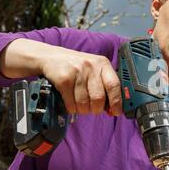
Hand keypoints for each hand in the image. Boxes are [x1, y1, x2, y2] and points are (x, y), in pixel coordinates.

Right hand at [0, 38, 121, 115]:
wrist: (51, 57)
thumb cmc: (77, 67)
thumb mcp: (94, 70)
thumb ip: (105, 86)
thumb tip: (113, 109)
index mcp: (103, 64)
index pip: (114, 85)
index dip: (116, 101)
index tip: (116, 112)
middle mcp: (91, 66)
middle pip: (98, 98)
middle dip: (96, 109)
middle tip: (92, 109)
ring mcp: (77, 72)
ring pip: (84, 103)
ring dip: (83, 110)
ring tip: (80, 105)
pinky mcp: (64, 79)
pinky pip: (71, 103)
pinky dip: (72, 108)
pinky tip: (71, 103)